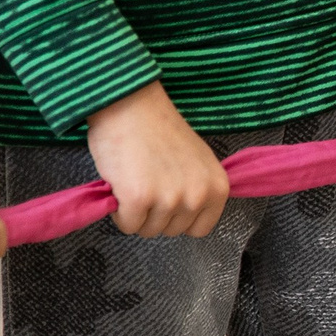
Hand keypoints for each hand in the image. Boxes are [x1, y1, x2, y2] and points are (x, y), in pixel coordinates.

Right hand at [86, 82, 229, 237]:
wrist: (131, 104)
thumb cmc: (160, 129)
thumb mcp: (197, 161)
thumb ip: (197, 188)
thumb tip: (185, 214)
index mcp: (217, 188)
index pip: (200, 229)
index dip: (179, 218)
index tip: (167, 200)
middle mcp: (198, 196)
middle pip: (171, 231)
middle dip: (155, 214)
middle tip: (146, 184)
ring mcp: (169, 198)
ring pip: (148, 230)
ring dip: (136, 213)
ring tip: (134, 181)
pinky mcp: (139, 198)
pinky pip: (127, 225)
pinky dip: (118, 212)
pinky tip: (120, 187)